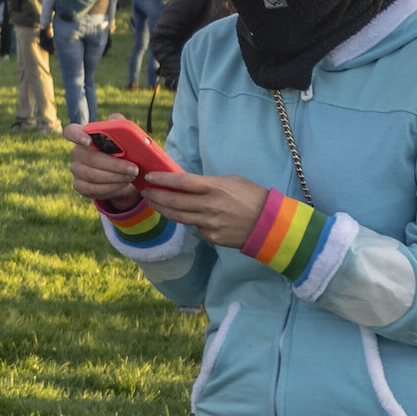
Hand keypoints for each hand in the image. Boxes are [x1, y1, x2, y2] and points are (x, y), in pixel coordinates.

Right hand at [63, 124, 140, 207]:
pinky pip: (93, 188)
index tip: (88, 141)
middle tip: (133, 168)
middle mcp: (76, 152)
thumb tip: (116, 120)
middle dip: (114, 165)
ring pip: (92, 175)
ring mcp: (76, 170)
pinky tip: (123, 184)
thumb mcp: (124, 136)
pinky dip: (111, 187)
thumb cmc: (122, 151)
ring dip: (115, 177)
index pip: (71, 131)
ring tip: (132, 175)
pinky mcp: (79, 186)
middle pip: (89, 158)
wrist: (122, 174)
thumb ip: (120, 124)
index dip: (77, 135)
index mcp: (84, 135)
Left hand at [137, 168, 270, 247]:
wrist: (270, 224)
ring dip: (163, 210)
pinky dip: (188, 221)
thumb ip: (209, 183)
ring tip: (154, 203)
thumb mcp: (232, 181)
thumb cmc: (253, 197)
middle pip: (174, 201)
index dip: (162, 180)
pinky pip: (195, 228)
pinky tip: (185, 216)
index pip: (182, 182)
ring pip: (179, 217)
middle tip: (145, 192)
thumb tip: (188, 184)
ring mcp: (210, 224)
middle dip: (156, 196)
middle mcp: (209, 206)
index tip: (149, 177)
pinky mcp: (212, 238)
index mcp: (215, 188)